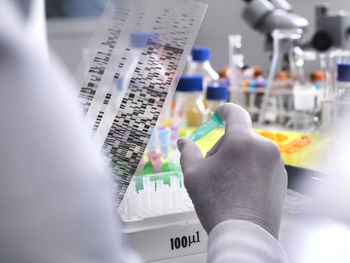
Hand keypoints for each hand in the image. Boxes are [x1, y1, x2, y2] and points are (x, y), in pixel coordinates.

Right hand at [177, 103, 286, 237]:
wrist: (244, 234)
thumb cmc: (216, 201)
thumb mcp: (193, 174)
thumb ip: (188, 152)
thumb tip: (182, 142)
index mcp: (242, 141)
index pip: (235, 113)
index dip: (225, 110)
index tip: (219, 113)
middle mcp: (264, 147)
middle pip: (239, 138)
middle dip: (224, 148)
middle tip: (213, 170)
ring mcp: (276, 163)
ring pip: (251, 152)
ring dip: (238, 159)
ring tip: (227, 183)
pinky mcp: (282, 178)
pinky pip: (262, 165)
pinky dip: (251, 170)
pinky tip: (241, 190)